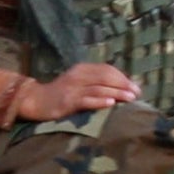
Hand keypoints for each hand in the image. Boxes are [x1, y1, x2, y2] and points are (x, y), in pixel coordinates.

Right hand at [18, 60, 139, 119]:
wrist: (36, 101)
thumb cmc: (60, 94)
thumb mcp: (78, 83)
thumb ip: (95, 82)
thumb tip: (120, 89)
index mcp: (82, 68)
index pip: (107, 69)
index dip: (123, 77)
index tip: (136, 87)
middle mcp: (78, 75)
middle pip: (106, 77)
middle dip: (124, 85)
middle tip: (137, 94)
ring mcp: (72, 88)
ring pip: (99, 88)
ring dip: (117, 93)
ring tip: (130, 99)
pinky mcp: (67, 101)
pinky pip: (87, 100)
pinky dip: (100, 101)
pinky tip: (111, 104)